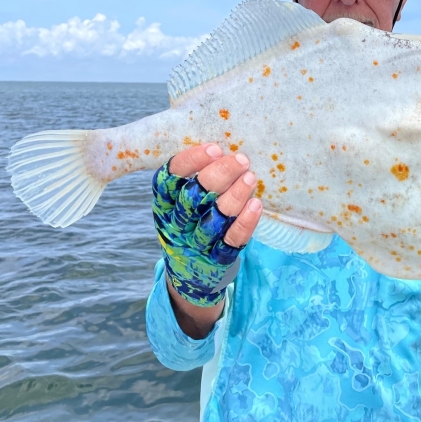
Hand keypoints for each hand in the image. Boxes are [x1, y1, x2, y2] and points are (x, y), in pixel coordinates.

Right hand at [152, 143, 261, 306]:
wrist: (189, 272)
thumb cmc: (190, 221)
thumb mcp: (180, 200)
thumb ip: (195, 176)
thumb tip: (225, 148)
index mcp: (164, 203)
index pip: (168, 179)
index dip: (190, 162)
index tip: (214, 149)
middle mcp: (176, 223)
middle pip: (193, 198)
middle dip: (219, 175)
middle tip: (241, 159)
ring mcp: (196, 243)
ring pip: (214, 219)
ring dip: (234, 197)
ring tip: (251, 177)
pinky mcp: (216, 259)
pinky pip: (231, 241)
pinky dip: (245, 223)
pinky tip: (256, 205)